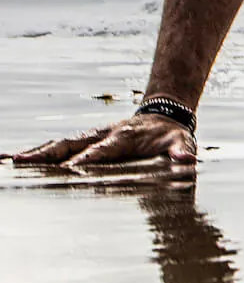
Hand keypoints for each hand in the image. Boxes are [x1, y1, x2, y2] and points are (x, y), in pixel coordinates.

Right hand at [2, 114, 196, 167]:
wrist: (163, 115)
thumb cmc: (171, 135)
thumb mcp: (182, 141)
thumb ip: (183, 150)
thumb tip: (186, 160)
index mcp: (123, 137)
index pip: (103, 150)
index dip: (88, 158)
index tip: (72, 168)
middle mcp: (101, 135)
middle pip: (71, 143)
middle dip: (49, 154)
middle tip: (24, 164)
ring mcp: (89, 136)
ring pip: (58, 144)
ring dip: (34, 153)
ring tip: (9, 162)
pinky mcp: (83, 141)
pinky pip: (56, 146)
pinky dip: (35, 153)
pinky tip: (12, 160)